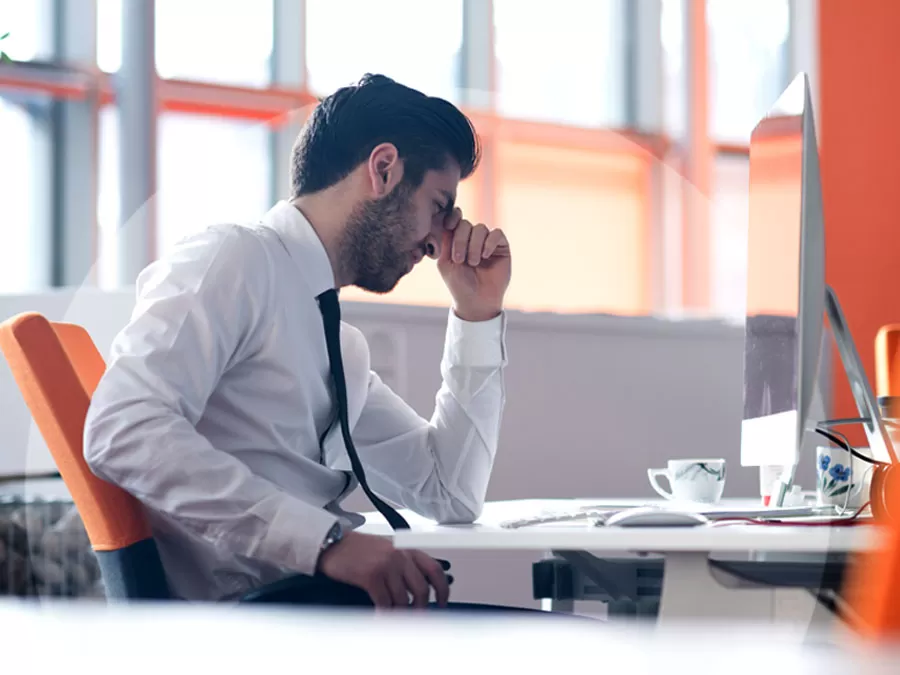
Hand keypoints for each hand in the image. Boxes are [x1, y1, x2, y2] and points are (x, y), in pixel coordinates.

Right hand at [316, 531, 449, 608]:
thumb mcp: (387, 549)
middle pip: (422, 589)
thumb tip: (419, 587)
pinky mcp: (372, 576)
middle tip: (417, 616)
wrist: (333, 543)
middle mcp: (400, 555)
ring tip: (395, 617)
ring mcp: (387, 565)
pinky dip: (384, 615)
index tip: (443, 602)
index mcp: (407, 548)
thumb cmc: (358, 548)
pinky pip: (385, 604)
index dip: (443, 589)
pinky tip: (381, 617)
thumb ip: (405, 563)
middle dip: (421, 608)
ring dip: (400, 613)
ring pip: (404, 600)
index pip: (434, 569)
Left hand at [438, 208, 510, 322]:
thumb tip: (446, 219)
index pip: (454, 221)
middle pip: (465, 224)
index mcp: (455, 240)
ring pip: (480, 228)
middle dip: (460, 240)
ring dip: (474, 245)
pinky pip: (496, 233)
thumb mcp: (446, 263)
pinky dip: (489, 242)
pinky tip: (485, 256)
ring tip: (473, 263)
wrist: (477, 301)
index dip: (452, 218)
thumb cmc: (459, 284)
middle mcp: (471, 238)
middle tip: (459, 260)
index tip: (449, 224)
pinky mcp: (501, 247)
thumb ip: (445, 242)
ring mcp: (486, 241)